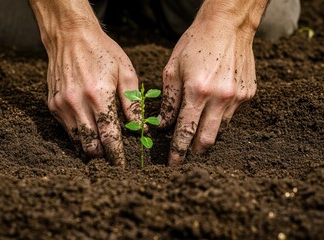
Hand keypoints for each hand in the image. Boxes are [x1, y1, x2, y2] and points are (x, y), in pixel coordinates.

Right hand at [30, 0, 139, 165]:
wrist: (69, 36)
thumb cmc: (102, 52)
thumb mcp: (125, 73)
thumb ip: (133, 104)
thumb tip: (141, 128)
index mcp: (99, 96)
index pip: (109, 137)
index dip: (116, 155)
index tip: (122, 166)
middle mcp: (77, 104)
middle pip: (90, 144)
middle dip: (102, 156)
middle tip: (112, 158)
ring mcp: (62, 105)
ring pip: (77, 140)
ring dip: (90, 147)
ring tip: (101, 149)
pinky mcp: (53, 104)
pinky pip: (67, 129)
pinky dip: (78, 134)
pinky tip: (88, 129)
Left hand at [159, 1, 267, 164]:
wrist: (227, 26)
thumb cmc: (195, 44)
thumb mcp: (173, 69)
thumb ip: (169, 100)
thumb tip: (163, 125)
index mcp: (198, 91)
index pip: (185, 131)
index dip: (178, 151)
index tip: (173, 164)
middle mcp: (220, 98)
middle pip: (207, 139)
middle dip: (194, 151)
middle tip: (186, 154)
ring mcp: (237, 97)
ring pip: (220, 128)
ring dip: (207, 131)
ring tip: (199, 123)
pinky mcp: (248, 94)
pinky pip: (232, 114)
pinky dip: (220, 115)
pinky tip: (214, 103)